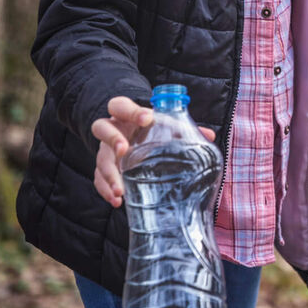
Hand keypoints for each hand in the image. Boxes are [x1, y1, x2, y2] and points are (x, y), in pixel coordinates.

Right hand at [91, 95, 214, 207]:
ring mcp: (104, 149)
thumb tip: (209, 136)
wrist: (129, 134)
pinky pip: (98, 178)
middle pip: (101, 128)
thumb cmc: (149, 127)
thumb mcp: (163, 124)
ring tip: (120, 190)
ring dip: (108, 174)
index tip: (146, 118)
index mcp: (125, 114)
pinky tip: (118, 201)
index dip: (131, 111)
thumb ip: (182, 129)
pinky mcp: (102, 166)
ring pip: (100, 158)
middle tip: (124, 150)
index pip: (121, 106)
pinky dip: (106, 190)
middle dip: (112, 138)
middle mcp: (111, 129)